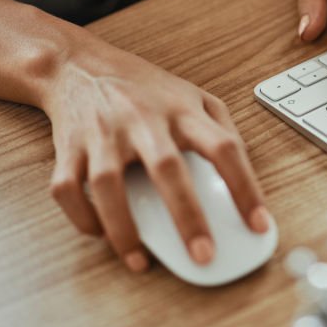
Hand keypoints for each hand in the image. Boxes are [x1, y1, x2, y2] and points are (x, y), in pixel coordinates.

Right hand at [41, 35, 268, 272]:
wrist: (79, 64)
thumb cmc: (144, 88)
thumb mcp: (193, 95)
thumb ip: (222, 128)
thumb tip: (244, 175)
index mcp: (182, 110)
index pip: (223, 148)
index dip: (245, 187)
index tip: (258, 225)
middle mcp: (143, 120)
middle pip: (168, 168)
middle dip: (187, 217)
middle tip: (204, 255)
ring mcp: (103, 134)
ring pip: (108, 184)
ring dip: (124, 229)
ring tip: (140, 262)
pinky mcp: (69, 148)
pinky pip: (68, 189)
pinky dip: (82, 217)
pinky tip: (101, 234)